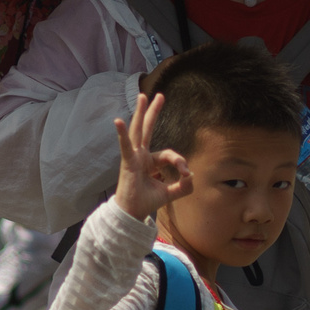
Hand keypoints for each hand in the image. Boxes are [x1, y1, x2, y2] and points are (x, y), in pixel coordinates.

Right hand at [112, 92, 191, 219]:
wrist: (132, 214)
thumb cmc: (146, 201)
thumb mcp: (170, 193)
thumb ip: (183, 186)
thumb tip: (191, 176)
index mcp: (149, 161)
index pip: (169, 154)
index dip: (180, 161)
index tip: (185, 174)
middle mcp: (140, 156)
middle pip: (147, 129)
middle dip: (153, 112)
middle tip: (159, 95)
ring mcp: (133, 157)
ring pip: (138, 132)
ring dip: (141, 114)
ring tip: (143, 96)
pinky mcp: (128, 163)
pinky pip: (125, 146)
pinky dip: (122, 134)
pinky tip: (118, 121)